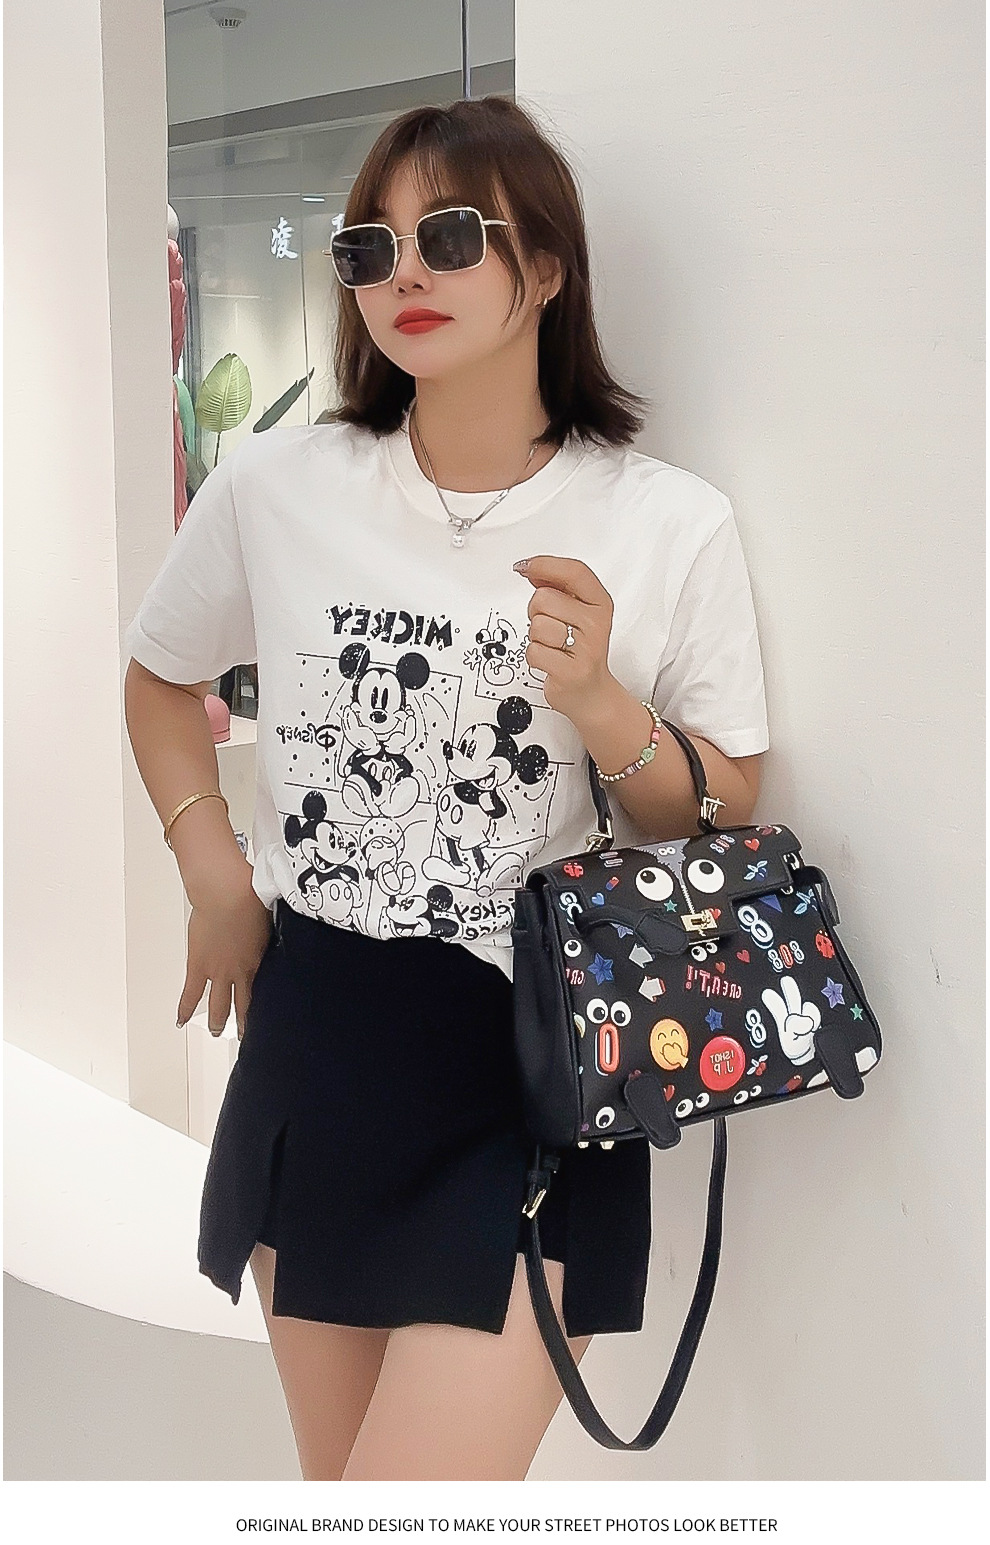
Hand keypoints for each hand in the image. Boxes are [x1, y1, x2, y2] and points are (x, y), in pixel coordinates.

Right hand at [177, 870, 272, 1040]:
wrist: (227, 895)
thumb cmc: (249, 900)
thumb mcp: (268, 924)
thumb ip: (267, 940)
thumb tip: (275, 938)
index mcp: (258, 963)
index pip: (262, 994)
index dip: (264, 1009)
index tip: (267, 1020)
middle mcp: (239, 973)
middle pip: (241, 1005)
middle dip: (243, 1022)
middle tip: (243, 1034)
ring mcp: (217, 972)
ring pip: (218, 1005)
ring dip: (218, 1021)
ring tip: (217, 1031)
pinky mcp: (197, 966)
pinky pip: (191, 994)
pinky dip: (185, 1008)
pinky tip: (182, 1020)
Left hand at [513, 555, 616, 718]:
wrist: (591, 692)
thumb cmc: (581, 651)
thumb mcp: (577, 612)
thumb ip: (557, 588)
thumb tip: (533, 571)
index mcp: (600, 604)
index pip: (574, 572)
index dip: (544, 565)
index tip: (525, 567)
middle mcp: (596, 623)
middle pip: (544, 598)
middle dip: (536, 611)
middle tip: (550, 627)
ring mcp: (585, 647)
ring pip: (536, 625)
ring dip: (536, 636)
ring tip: (553, 646)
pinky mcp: (570, 670)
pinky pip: (533, 651)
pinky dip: (535, 656)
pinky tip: (551, 660)